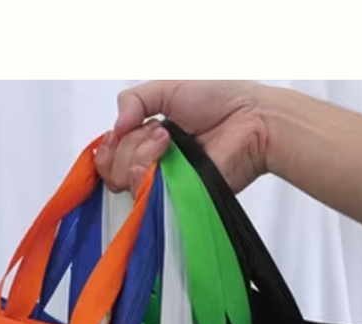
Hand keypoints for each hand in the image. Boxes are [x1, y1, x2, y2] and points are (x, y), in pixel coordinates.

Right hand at [95, 80, 270, 194]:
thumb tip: (115, 128)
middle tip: (162, 133)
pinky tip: (168, 155)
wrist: (251, 119)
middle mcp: (153, 166)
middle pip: (113, 169)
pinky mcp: (176, 198)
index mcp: (148, 141)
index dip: (110, 145)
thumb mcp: (167, 88)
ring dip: (142, 154)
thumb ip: (133, 100)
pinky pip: (146, 195)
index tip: (128, 128)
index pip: (111, 155)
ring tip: (170, 142)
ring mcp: (164, 184)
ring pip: (126, 181)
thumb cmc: (219, 100)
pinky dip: (149, 171)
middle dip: (130, 145)